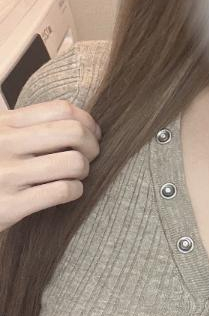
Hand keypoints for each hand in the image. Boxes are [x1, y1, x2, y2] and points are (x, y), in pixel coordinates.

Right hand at [0, 99, 101, 232]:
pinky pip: (62, 191)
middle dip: (92, 144)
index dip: (87, 120)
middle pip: (73, 132)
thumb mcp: (0, 136)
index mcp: (5, 123)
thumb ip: (26, 125)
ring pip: (72, 162)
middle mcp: (4, 145)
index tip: (93, 131)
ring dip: (84, 170)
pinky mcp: (9, 206)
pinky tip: (68, 192)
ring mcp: (6, 176)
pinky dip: (75, 191)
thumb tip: (78, 119)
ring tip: (77, 174)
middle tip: (90, 155)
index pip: (61, 109)